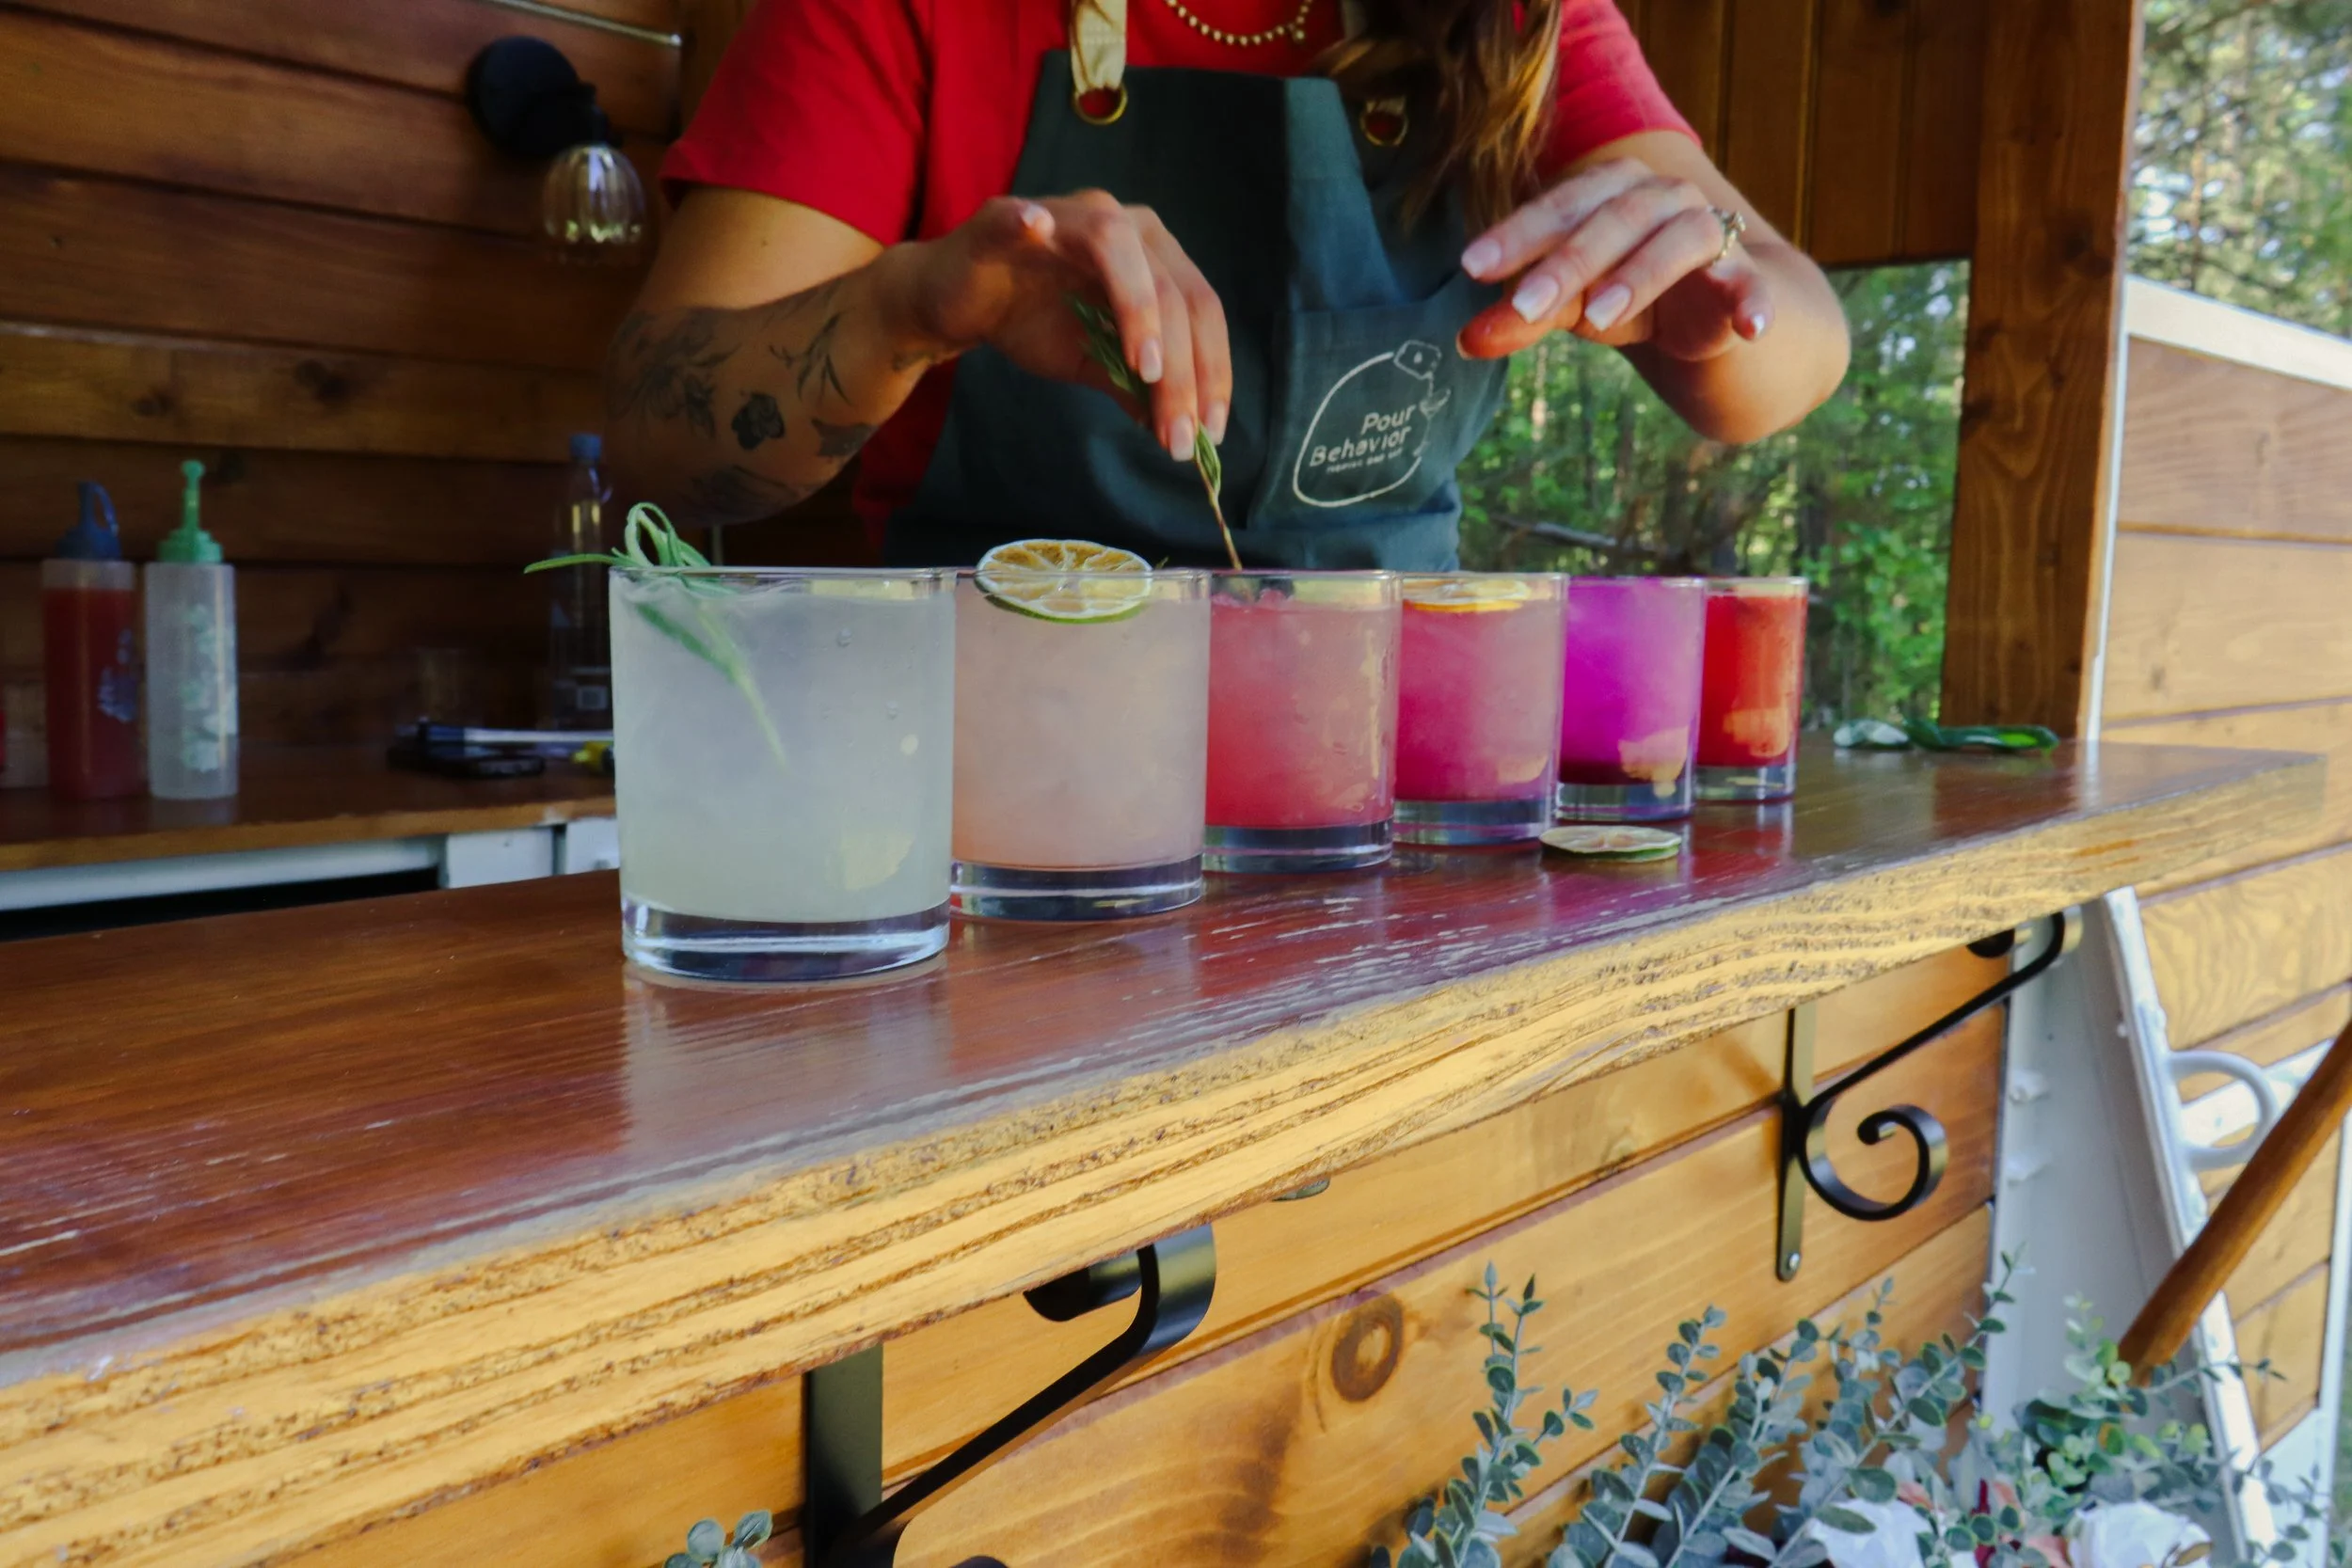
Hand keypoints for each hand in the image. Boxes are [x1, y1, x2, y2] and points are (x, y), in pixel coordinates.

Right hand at [893, 191, 1231, 460]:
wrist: (959, 304)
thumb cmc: (1031, 322)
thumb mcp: (1092, 363)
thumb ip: (1136, 388)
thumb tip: (1179, 432)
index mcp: (1152, 255)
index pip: (1199, 309)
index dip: (1211, 370)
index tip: (1208, 432)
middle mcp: (1122, 224)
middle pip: (1170, 289)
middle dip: (1180, 368)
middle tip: (1177, 432)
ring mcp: (1065, 214)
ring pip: (1117, 249)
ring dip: (1137, 309)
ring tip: (1145, 372)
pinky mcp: (1006, 217)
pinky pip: (1020, 216)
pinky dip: (1028, 222)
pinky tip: (1036, 227)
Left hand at [1454, 158, 1773, 363]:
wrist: (1706, 312)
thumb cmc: (1622, 293)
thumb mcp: (1568, 305)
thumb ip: (1521, 318)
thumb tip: (1464, 342)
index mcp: (1608, 190)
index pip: (1559, 206)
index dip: (1517, 234)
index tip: (1472, 267)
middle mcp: (1660, 197)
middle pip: (1612, 219)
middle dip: (1567, 263)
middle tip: (1525, 306)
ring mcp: (1707, 230)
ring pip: (1676, 241)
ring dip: (1637, 278)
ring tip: (1596, 321)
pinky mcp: (1742, 276)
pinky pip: (1749, 284)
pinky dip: (1752, 303)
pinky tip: (1750, 329)